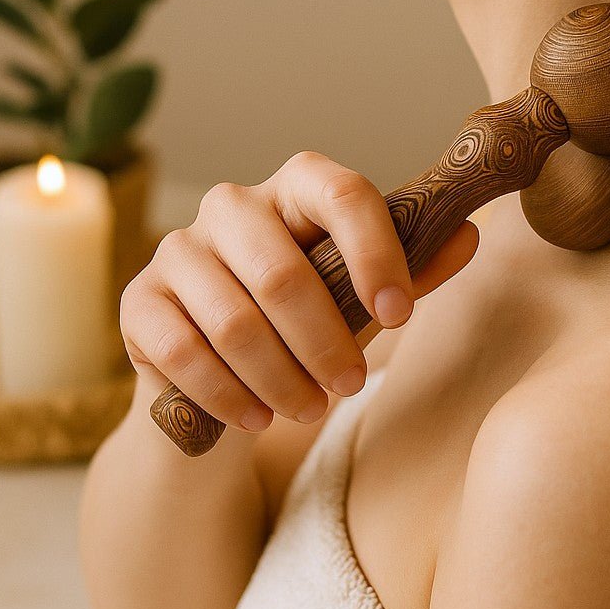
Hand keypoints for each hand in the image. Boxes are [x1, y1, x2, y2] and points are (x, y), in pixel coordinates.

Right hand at [119, 150, 479, 432]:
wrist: (224, 366)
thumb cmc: (307, 320)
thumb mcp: (362, 295)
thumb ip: (411, 267)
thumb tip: (469, 234)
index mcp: (295, 189)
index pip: (340, 193)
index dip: (375, 252)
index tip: (402, 313)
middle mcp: (231, 206)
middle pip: (282, 273)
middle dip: (325, 343)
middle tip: (351, 385)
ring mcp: (177, 249)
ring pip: (234, 322)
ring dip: (281, 379)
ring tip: (309, 409)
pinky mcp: (139, 300)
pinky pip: (183, 353)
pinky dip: (228, 395)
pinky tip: (256, 419)